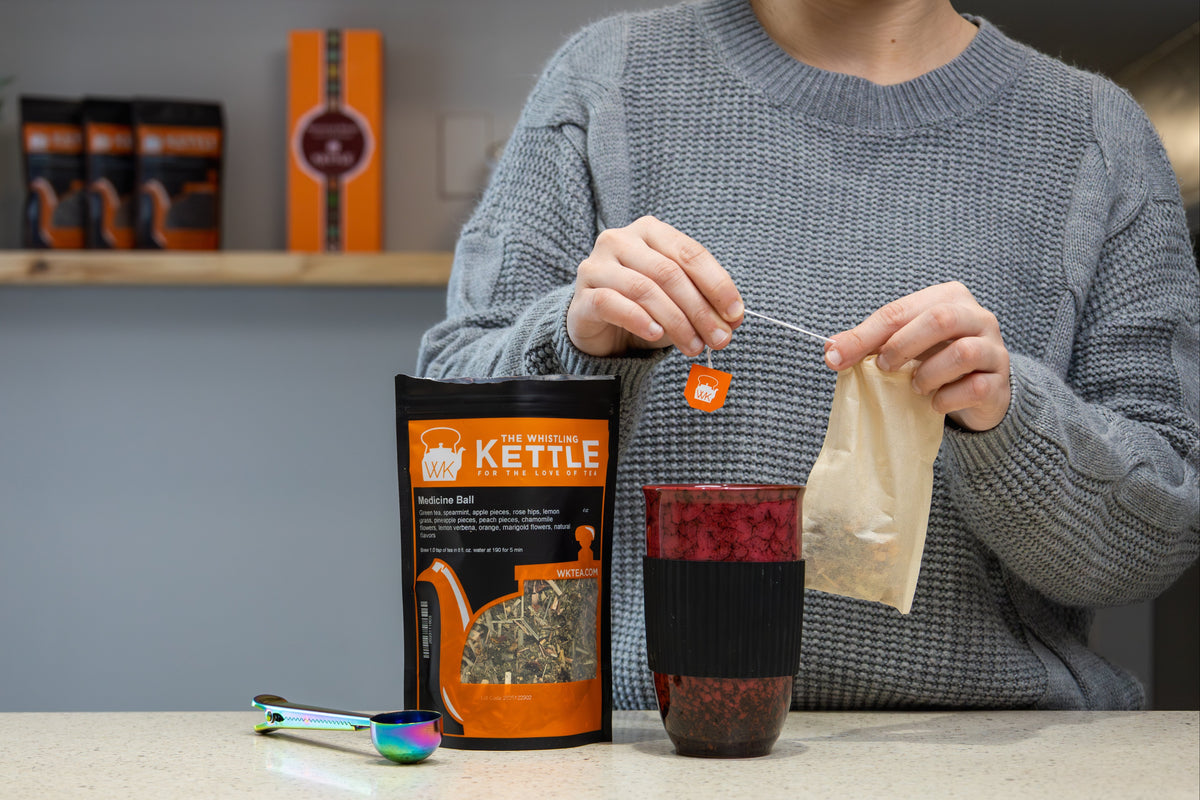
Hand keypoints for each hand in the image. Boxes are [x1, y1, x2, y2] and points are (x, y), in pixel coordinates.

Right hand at [566, 216, 743, 357]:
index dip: (717, 284)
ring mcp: (597, 266)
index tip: (735, 314)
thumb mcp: (679, 300)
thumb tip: (733, 319)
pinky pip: (612, 304)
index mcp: (650, 231)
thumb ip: (705, 303)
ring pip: (644, 290)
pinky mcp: (582, 295)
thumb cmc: (644, 307)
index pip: (689, 253)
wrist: (600, 327)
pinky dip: (640, 320)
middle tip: (718, 339)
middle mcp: (620, 240)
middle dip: (699, 310)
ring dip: (676, 322)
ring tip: (693, 346)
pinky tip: (656, 335)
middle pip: (669, 273)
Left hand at [824, 281, 1010, 431]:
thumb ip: (868, 344)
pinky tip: (936, 403)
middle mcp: (976, 316)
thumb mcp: (901, 346)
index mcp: (947, 297)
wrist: (981, 390)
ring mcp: (993, 348)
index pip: (900, 309)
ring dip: (929, 374)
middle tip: (885, 367)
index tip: (837, 358)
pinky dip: (948, 399)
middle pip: (940, 319)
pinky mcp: (1000, 381)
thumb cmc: (935, 359)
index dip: (865, 335)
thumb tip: (830, 351)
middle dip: (903, 345)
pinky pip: (975, 387)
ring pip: (963, 352)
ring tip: (915, 386)